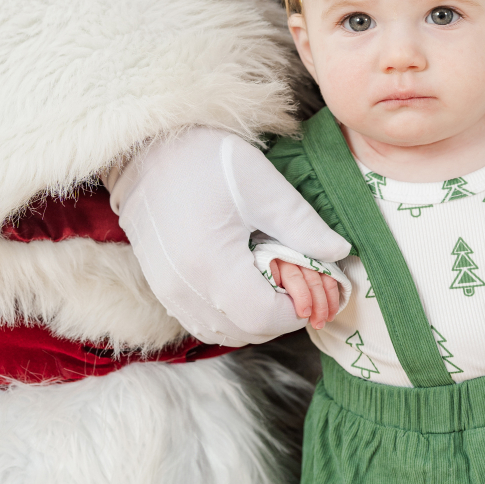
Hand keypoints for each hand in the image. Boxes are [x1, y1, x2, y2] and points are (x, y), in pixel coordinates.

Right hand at [110, 127, 350, 347]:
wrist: (145, 150)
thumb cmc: (205, 159)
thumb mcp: (263, 185)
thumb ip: (303, 225)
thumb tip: (339, 253)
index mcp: (211, 264)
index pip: (264, 317)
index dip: (296, 310)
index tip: (312, 285)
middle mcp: (184, 289)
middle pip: (247, 332)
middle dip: (280, 315)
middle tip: (296, 281)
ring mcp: (168, 292)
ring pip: (224, 333)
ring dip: (255, 318)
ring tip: (270, 280)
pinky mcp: (161, 288)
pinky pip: (202, 321)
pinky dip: (230, 315)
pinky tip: (243, 281)